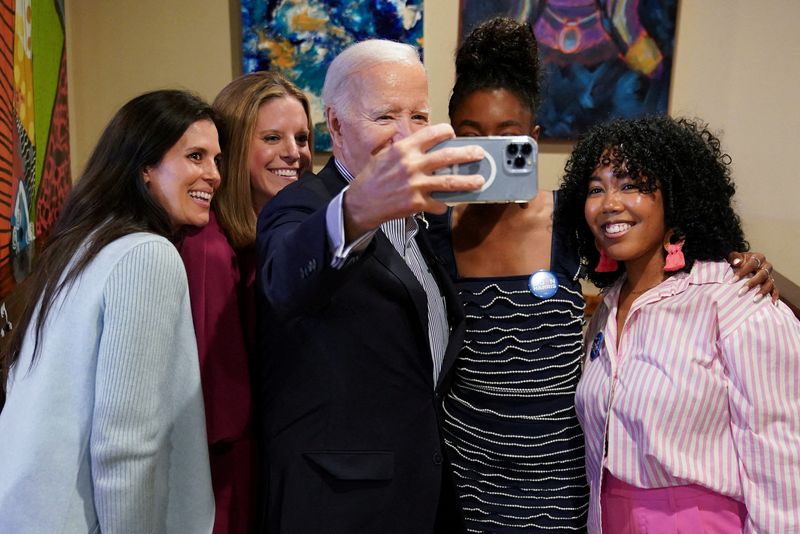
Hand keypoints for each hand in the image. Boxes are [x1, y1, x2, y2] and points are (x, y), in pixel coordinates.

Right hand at [342, 124, 483, 239]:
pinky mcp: (416, 203)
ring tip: (480, 181)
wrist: (361, 203)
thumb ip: (404, 149)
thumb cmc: (372, 178)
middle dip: (467, 154)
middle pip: (448, 156)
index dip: (446, 132)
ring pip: (450, 182)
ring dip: (468, 182)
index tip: (453, 134)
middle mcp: (412, 165)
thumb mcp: (384, 154)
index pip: (432, 134)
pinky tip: (446, 204)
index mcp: (404, 149)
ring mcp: (415, 185)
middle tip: (479, 154)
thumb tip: (422, 143)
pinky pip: (438, 203)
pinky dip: (444, 204)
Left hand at [728, 251, 778, 302]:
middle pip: (762, 275)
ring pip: (769, 283)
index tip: (732, 280)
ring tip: (755, 300)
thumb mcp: (735, 257)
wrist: (744, 264)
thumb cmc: (739, 261)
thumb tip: (737, 262)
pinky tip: (772, 303)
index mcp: (758, 258)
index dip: (742, 272)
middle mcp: (766, 266)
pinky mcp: (771, 283)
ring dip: (762, 292)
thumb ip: (734, 258)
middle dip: (751, 284)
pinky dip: (775, 296)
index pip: (752, 264)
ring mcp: (770, 275)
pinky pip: (775, 290)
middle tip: (741, 292)